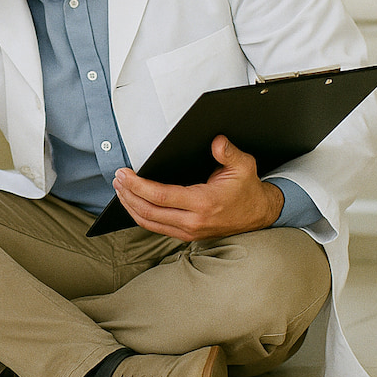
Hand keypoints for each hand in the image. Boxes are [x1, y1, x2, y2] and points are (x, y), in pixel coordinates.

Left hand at [113, 135, 283, 241]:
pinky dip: (140, 215)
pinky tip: (132, 203)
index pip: (161, 196)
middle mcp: (193, 221)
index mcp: (203, 203)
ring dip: (130, 205)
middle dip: (128, 194)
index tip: (124, 174)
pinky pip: (155, 227)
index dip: (138, 185)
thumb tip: (216, 141)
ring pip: (148, 222)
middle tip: (117, 178)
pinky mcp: (185, 235)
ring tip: (119, 189)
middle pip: (148, 211)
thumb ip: (229, 152)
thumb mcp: (244, 165)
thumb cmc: (248, 190)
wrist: (259, 215)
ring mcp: (188, 231)